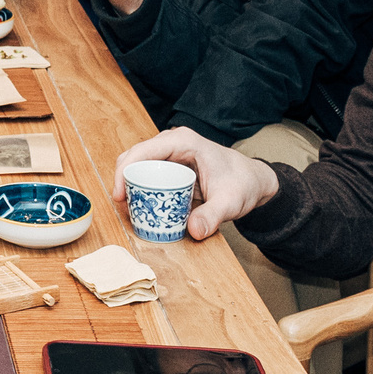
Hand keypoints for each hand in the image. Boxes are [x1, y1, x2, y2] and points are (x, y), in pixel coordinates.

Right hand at [113, 127, 278, 240]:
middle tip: (123, 207)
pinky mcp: (170, 166)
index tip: (120, 195)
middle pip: (134, 157)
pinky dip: (138, 188)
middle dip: (122, 180)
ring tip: (129, 209)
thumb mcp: (230, 202)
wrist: (253, 181)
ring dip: (128, 185)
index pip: (143, 151)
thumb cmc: (243, 184)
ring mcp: (169, 154)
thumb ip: (213, 216)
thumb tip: (194, 231)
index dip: (125, 171)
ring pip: (137, 165)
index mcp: (184, 142)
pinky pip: (146, 173)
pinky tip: (139, 206)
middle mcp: (172, 143)